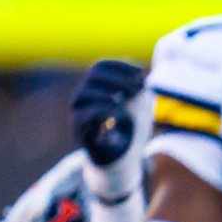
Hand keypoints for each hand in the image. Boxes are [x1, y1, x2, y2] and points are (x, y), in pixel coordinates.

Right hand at [71, 60, 150, 189]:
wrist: (123, 156)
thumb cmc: (132, 127)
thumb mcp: (142, 104)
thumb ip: (141, 88)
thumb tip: (142, 75)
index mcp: (98, 86)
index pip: (101, 66)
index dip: (120, 66)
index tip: (142, 72)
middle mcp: (84, 96)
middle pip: (93, 75)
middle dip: (118, 78)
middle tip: (139, 88)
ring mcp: (78, 111)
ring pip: (83, 92)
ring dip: (109, 92)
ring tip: (130, 98)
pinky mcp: (79, 130)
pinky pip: (82, 115)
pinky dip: (101, 110)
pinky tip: (119, 112)